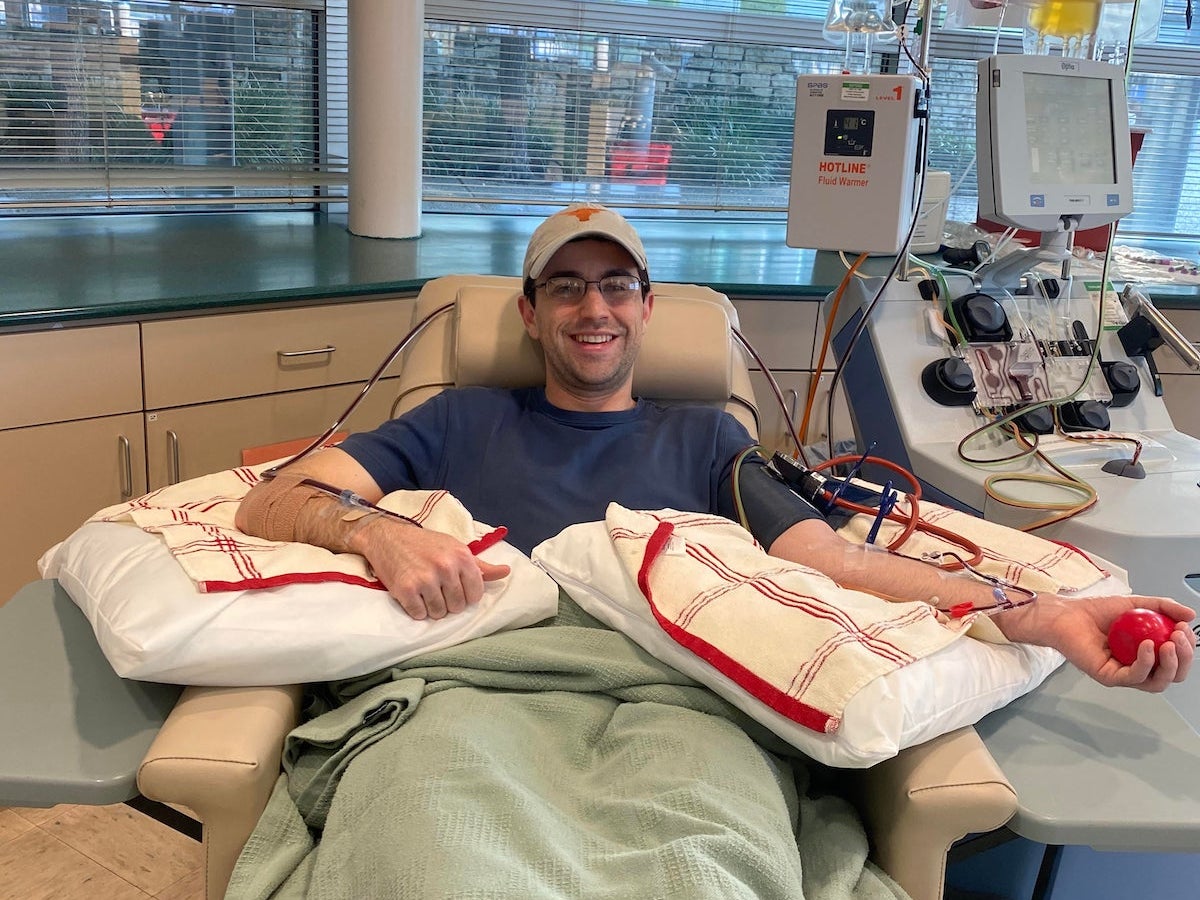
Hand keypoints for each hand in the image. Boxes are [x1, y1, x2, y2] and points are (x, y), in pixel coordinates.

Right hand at [353, 517, 509, 619]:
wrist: (387, 536)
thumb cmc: (425, 544)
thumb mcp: (455, 548)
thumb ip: (480, 565)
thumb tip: (506, 572)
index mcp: (462, 557)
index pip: (476, 595)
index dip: (466, 595)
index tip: (456, 588)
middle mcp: (445, 567)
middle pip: (457, 607)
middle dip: (448, 602)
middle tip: (437, 589)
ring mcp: (425, 579)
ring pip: (439, 613)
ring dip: (432, 607)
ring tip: (425, 591)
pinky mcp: (405, 590)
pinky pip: (419, 614)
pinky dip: (416, 609)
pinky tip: (413, 595)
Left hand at [1045, 594, 1194, 691]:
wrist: (1066, 613)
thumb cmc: (1095, 611)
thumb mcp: (1136, 604)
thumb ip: (1164, 607)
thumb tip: (1191, 615)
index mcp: (1146, 653)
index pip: (1176, 660)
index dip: (1187, 648)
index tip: (1184, 628)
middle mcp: (1137, 666)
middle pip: (1172, 675)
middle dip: (1184, 658)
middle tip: (1179, 637)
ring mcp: (1123, 674)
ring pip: (1157, 682)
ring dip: (1169, 665)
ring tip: (1168, 643)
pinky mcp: (1108, 676)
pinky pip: (1133, 677)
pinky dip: (1145, 663)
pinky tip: (1147, 646)